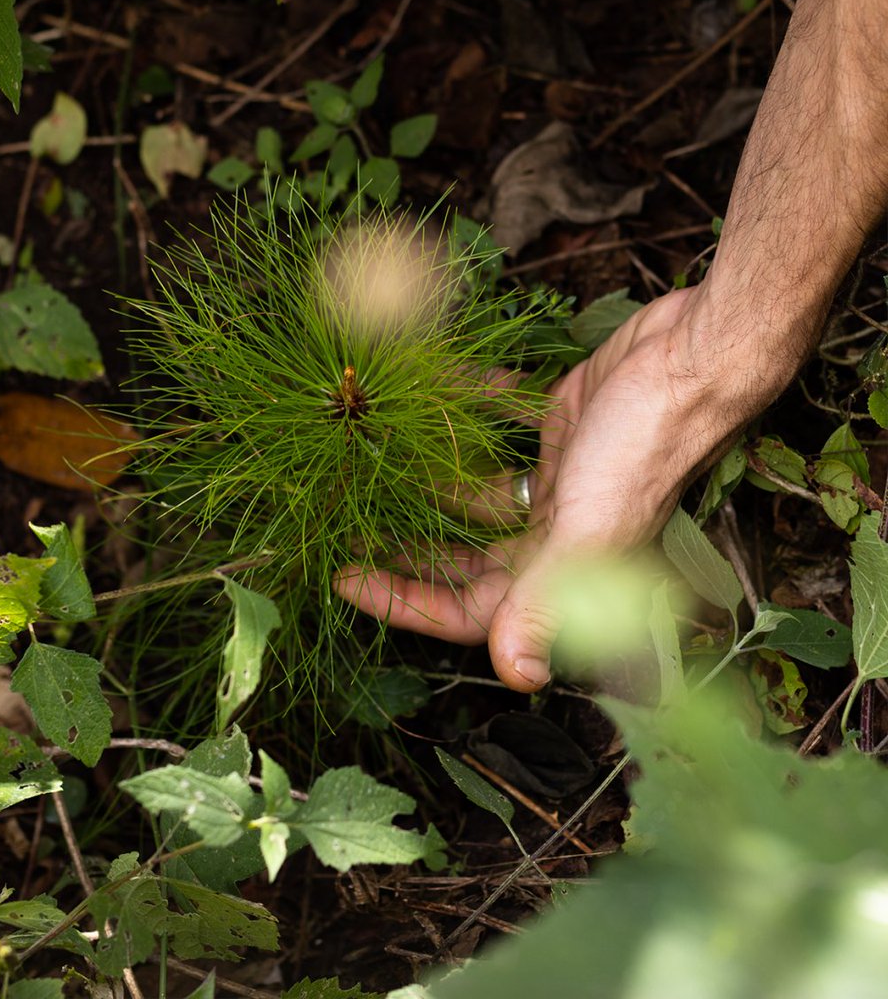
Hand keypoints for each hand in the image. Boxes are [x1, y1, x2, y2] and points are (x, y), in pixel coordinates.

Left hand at [334, 283, 794, 691]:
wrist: (693, 359)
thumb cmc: (646, 445)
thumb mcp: (590, 527)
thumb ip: (551, 600)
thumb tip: (520, 678)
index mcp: (565, 571)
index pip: (472, 610)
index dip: (406, 602)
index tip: (344, 578)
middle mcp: (560, 535)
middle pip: (467, 559)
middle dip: (407, 549)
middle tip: (345, 529)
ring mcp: (561, 481)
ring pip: (477, 499)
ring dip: (427, 487)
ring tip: (369, 470)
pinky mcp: (562, 427)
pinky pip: (498, 431)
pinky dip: (466, 415)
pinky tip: (431, 394)